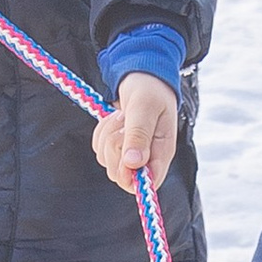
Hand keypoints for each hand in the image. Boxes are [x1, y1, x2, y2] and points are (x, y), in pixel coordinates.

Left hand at [92, 71, 179, 195]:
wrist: (141, 77)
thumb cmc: (149, 89)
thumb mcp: (145, 107)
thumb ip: (139, 135)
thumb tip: (133, 163)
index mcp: (162, 153)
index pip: (148, 184)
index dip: (131, 176)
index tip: (125, 157)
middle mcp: (147, 159)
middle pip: (121, 175)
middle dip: (115, 148)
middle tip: (124, 124)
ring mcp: (131, 155)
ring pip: (107, 161)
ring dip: (107, 137)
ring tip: (122, 118)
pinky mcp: (117, 148)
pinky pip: (99, 150)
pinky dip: (101, 133)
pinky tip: (115, 120)